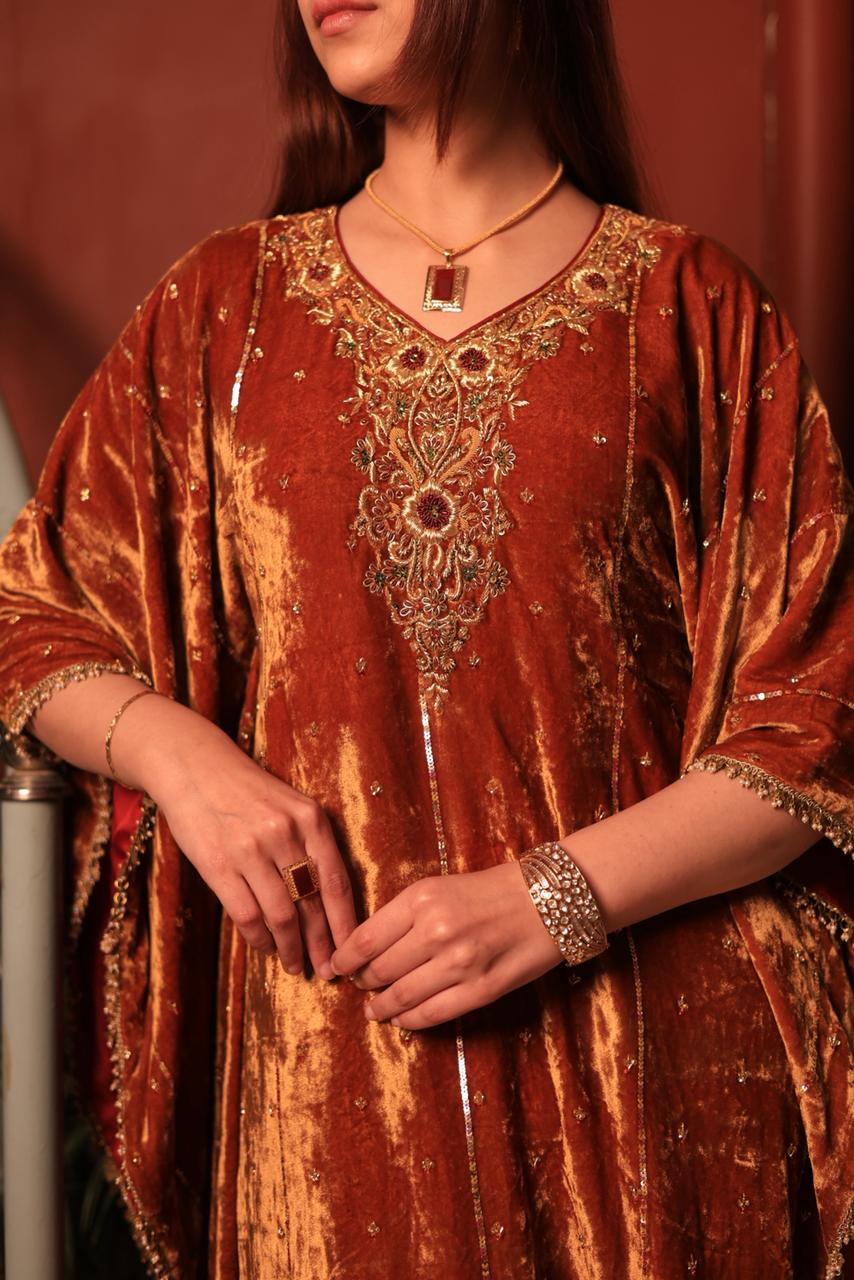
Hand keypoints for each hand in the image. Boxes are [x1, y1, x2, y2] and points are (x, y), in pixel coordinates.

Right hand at [121, 694, 358, 978]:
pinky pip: (247, 914)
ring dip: (291, 948)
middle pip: (313, 903)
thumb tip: (328, 903)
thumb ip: (310, 844)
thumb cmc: (247, 790)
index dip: (346, 923)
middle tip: (329, 970)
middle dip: (323, 943)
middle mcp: (285, 833)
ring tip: (297, 965)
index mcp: (310, 818)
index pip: (338, 881)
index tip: (353, 951)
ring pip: (282, 915)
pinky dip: (259, 937)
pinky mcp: (219, 865)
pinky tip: (266, 946)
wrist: (193, 766)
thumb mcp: (290, 805)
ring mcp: (251, 849)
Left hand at [329, 861, 564, 1028]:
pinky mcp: (480, 991)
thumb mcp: (439, 887)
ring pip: (400, 998)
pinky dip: (409, 1021)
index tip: (337, 968)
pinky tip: (402, 1019)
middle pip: (379, 971)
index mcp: (420, 899)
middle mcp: (435, 931)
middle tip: (359, 986)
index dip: (345, 960)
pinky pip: (431, 1015)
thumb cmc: (491, 890)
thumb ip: (404, 914)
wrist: (548, 899)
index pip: (365, 939)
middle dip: (364, 983)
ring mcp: (458, 964)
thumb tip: (367, 948)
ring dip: (381, 1008)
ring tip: (374, 1010)